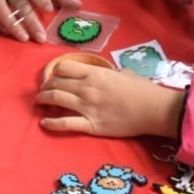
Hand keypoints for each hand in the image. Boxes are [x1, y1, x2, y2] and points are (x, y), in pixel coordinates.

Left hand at [36, 61, 184, 137]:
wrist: (153, 110)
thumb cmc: (142, 90)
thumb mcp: (125, 73)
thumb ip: (111, 72)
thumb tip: (107, 73)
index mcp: (95, 73)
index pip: (64, 67)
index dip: (55, 71)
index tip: (54, 76)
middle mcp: (87, 88)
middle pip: (56, 83)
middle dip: (46, 86)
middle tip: (43, 90)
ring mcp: (87, 107)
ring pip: (56, 99)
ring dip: (43, 100)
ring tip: (39, 102)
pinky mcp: (91, 125)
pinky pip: (65, 124)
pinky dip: (51, 123)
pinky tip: (44, 123)